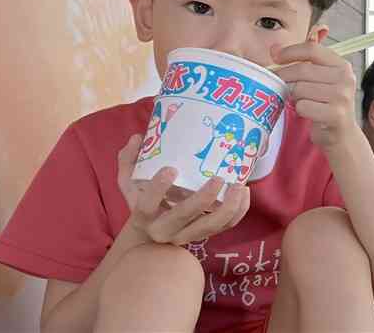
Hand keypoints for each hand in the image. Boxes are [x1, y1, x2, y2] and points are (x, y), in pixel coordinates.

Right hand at [116, 134, 250, 245]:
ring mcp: (187, 234)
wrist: (151, 233)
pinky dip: (238, 212)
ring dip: (228, 208)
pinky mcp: (205, 233)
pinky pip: (225, 227)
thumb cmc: (142, 199)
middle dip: (203, 200)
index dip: (157, 189)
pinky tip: (244, 193)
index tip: (171, 169)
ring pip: (210, 227)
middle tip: (217, 178)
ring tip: (239, 186)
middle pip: (184, 218)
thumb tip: (138, 138)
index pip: (146, 206)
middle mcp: (165, 230)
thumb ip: (128, 160)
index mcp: (144, 216)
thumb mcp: (130, 182)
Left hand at [272, 41, 357, 150]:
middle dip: (285, 77)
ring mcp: (342, 97)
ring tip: (301, 101)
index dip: (290, 51)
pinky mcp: (335, 114)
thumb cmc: (327, 105)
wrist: (342, 134)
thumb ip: (303, 63)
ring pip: (300, 89)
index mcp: (342, 65)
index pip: (312, 49)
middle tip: (279, 83)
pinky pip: (303, 106)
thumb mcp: (322, 80)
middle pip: (302, 70)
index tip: (275, 56)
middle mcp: (345, 79)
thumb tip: (274, 48)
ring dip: (294, 96)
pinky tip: (308, 112)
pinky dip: (300, 109)